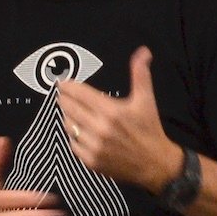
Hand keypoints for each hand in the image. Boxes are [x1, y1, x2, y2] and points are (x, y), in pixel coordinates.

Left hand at [55, 47, 181, 193]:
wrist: (155, 164)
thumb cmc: (149, 129)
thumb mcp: (146, 99)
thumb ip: (140, 73)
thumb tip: (143, 51)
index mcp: (110, 111)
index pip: (78, 93)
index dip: (67, 86)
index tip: (62, 82)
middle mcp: (99, 128)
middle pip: (69, 108)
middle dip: (64, 99)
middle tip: (63, 94)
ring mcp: (93, 146)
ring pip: (68, 125)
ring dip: (67, 116)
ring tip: (71, 111)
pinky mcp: (91, 161)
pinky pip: (72, 144)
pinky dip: (73, 135)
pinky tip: (78, 130)